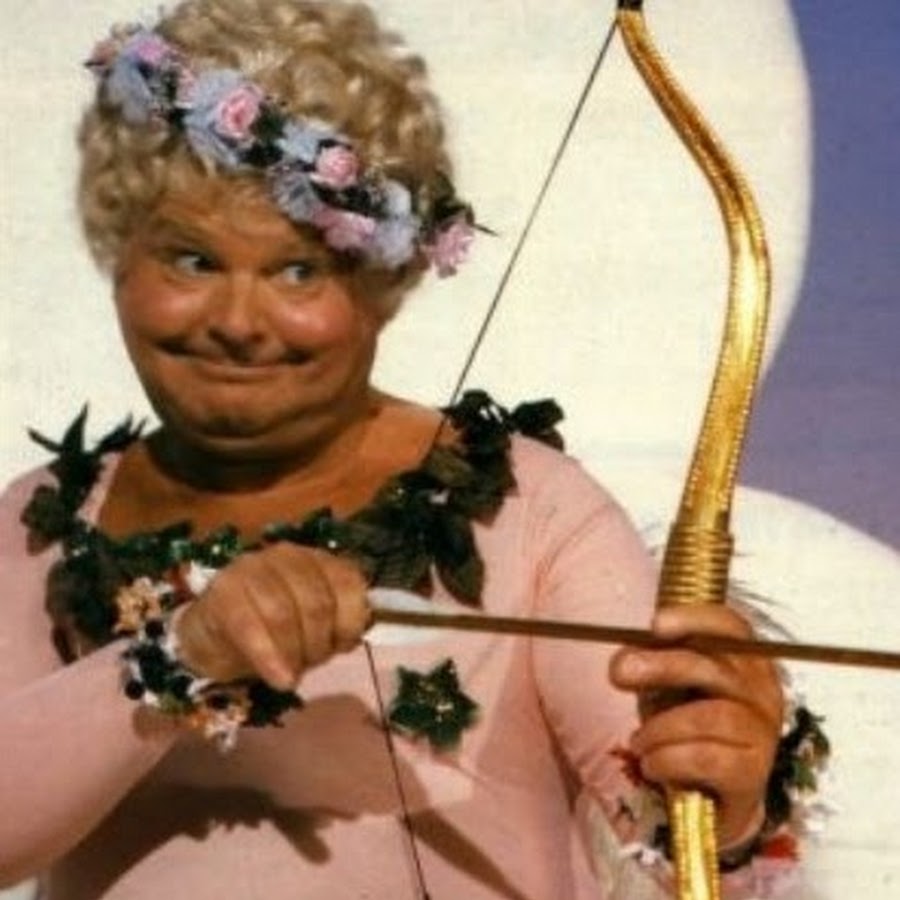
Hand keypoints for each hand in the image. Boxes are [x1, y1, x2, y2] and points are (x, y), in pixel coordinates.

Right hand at [175, 543, 368, 690]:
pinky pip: (250, 627)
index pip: (348, 582)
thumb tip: (359, 633)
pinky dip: (269, 658)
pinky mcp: (223, 592)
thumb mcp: (313, 627)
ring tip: (291, 673)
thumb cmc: (272, 632)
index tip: (341, 647)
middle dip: (318, 644)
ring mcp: (251, 569)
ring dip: (293, 653)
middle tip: (309, 665)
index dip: (350, 622)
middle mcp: (286, 556)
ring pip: (284, 614)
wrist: (212, 636)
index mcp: (316, 559)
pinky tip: (280, 679)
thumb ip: (338, 621)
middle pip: (317, 603)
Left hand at [609, 604, 783, 847]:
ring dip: (660, 728)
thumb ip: (650, 668)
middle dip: (660, 666)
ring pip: (708, 718)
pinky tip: (651, 765)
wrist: (712, 793)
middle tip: (618, 673)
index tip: (655, 624)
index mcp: (744, 661)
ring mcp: (762, 733)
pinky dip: (668, 760)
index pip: (730, 626)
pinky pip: (706, 759)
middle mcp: (762, 692)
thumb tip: (623, 664)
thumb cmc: (689, 728)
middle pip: (713, 668)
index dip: (694, 619)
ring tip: (638, 742)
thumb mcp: (668, 688)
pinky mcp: (753, 773)